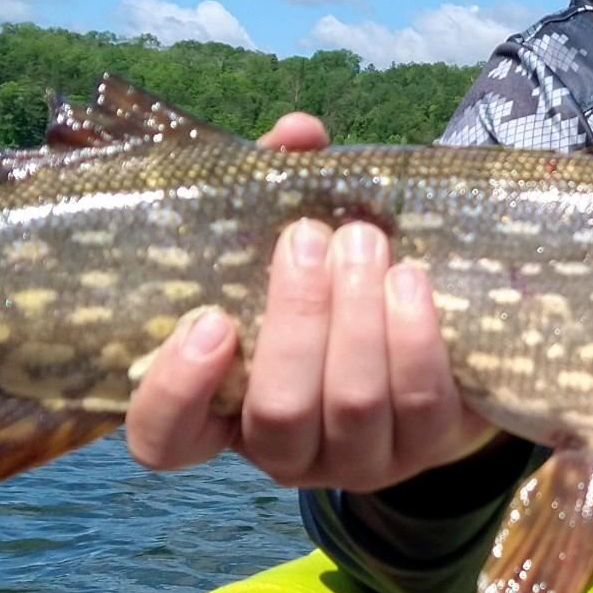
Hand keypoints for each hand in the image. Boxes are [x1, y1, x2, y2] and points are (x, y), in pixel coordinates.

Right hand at [126, 112, 498, 492]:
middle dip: (297, 317)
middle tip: (310, 236)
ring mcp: (355, 459)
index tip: (211, 320)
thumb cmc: (330, 283)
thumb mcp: (290, 238)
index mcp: (219, 408)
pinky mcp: (425, 449)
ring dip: (358, 317)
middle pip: (278, 412)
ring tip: (366, 241)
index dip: (175, 392)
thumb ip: (276, 187)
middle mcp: (281, 450)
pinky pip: (422, 405)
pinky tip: (412, 282)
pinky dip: (415, 339)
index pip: (161, 439)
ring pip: (352, 407)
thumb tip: (297, 133)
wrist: (431, 333)